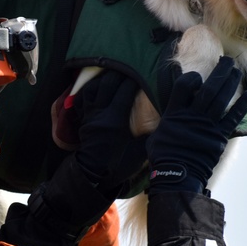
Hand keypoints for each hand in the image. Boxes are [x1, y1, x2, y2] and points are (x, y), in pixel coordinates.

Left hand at [73, 70, 146, 189]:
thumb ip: (150, 135)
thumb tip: (165, 123)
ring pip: (92, 88)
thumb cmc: (118, 164)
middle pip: (107, 84)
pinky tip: (96, 89)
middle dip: (118, 74)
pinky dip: (88, 91)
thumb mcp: (139, 151)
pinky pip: (82, 99)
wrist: (93, 175)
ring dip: (102, 80)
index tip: (142, 75)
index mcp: (115, 120)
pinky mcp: (83, 118)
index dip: (134, 80)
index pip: (124, 91)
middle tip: (128, 71)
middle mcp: (100, 113)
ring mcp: (89, 115)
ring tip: (112, 76)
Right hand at [146, 57, 246, 192]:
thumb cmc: (163, 157)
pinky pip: (232, 118)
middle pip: (208, 88)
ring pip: (221, 99)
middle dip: (219, 72)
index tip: (196, 76)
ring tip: (237, 71)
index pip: (183, 86)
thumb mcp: (156, 135)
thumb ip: (164, 120)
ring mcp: (207, 125)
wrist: (177, 176)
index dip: (191, 77)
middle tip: (228, 60)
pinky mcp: (219, 136)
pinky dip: (242, 106)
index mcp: (175, 113)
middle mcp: (192, 116)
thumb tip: (163, 113)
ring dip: (231, 83)